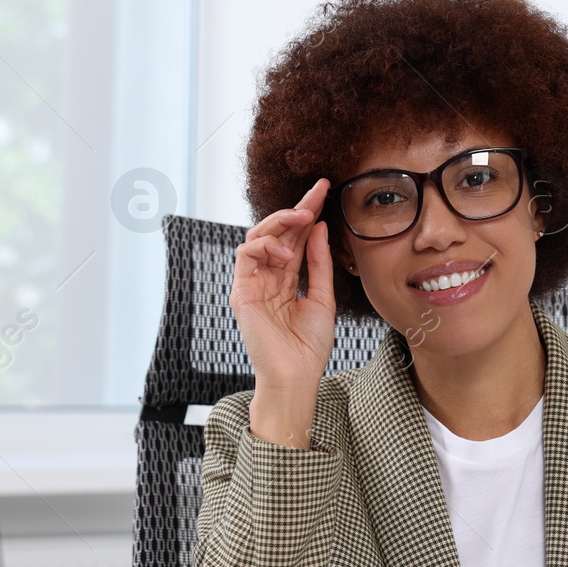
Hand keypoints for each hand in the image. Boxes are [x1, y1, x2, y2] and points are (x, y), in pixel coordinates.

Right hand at [231, 179, 336, 445]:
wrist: (296, 376)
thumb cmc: (309, 347)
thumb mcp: (323, 297)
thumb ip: (319, 263)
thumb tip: (319, 227)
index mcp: (287, 280)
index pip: (296, 239)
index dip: (309, 213)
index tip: (326, 190)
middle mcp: (268, 279)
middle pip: (278, 233)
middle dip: (297, 207)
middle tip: (318, 191)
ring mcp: (253, 284)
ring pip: (257, 236)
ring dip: (280, 221)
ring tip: (302, 217)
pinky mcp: (242, 292)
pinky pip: (245, 254)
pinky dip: (264, 244)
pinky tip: (284, 250)